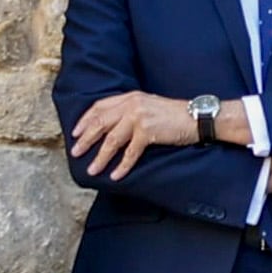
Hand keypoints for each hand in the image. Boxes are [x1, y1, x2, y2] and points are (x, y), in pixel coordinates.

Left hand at [68, 88, 211, 177]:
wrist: (196, 117)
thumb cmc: (173, 115)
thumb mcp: (148, 106)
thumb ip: (130, 110)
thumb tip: (111, 127)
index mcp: (130, 97)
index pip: (100, 107)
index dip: (85, 120)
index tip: (75, 132)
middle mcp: (131, 104)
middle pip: (100, 123)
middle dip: (85, 139)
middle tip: (75, 152)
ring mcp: (139, 117)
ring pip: (112, 140)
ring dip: (100, 157)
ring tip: (92, 169)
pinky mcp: (148, 131)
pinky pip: (130, 152)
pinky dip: (122, 165)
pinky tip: (116, 175)